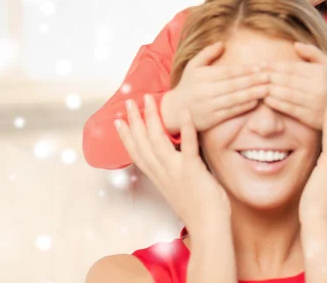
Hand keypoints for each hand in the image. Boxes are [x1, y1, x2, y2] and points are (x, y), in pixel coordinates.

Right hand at [116, 94, 231, 234]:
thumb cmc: (199, 208)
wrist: (208, 227)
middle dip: (134, 121)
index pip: (137, 153)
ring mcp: (176, 171)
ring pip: (158, 140)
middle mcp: (162, 173)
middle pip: (142, 143)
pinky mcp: (192, 170)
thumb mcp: (178, 187)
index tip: (118, 121)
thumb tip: (175, 158)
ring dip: (152, 118)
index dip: (126, 137)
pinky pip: (188, 146)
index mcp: (158, 177)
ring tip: (149, 99)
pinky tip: (186, 112)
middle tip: (129, 102)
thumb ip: (172, 172)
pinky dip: (186, 128)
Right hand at [162, 41, 269, 131]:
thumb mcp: (192, 66)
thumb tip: (222, 43)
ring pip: (234, 99)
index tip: (261, 66)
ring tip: (267, 88)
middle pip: (233, 85)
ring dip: (252, 93)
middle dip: (253, 80)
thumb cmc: (188, 86)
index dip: (246, 69)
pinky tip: (256, 101)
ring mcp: (208, 106)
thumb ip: (207, 53)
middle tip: (270, 76)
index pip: (228, 72)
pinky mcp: (210, 119)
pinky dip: (244, 107)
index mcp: (201, 76)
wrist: (173, 111)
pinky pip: (230, 112)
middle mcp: (204, 91)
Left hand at [263, 41, 326, 132]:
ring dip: (268, 89)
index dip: (274, 66)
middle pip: (286, 80)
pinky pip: (289, 109)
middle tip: (253, 74)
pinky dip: (275, 103)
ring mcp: (313, 103)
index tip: (260, 64)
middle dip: (267, 76)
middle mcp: (317, 87)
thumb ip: (312, 52)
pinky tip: (265, 99)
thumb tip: (294, 44)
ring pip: (285, 94)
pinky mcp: (310, 117)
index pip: (291, 67)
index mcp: (320, 72)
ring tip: (256, 85)